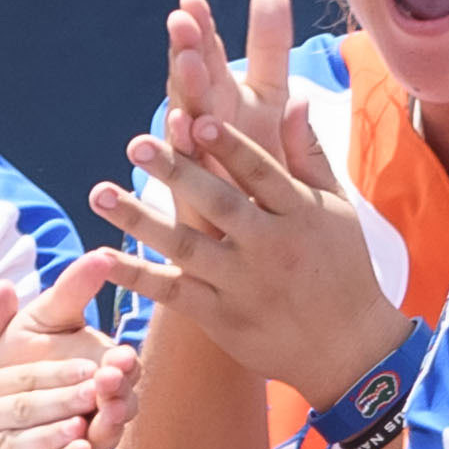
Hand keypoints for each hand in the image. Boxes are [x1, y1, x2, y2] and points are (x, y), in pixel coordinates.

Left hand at [92, 0, 408, 399]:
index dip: (229, 146)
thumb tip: (294, 98)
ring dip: (140, 220)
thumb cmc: (343, 268)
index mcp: (300, 213)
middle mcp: (271, 247)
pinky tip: (102, 259)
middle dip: (177, 173)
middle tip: (136, 144)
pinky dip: (137, 277)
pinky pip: (173, 293)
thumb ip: (309, 155)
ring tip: (99, 193)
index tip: (197, 116)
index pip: (261, 172)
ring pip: (187, 248)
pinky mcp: (221, 317)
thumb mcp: (337, 208)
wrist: (349, 349)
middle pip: (218, 204)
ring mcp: (243, 284)